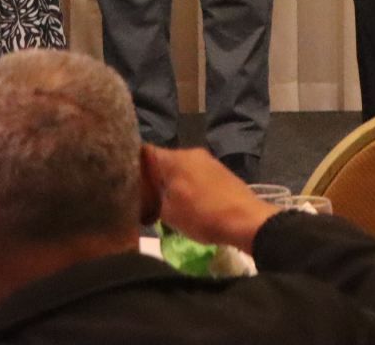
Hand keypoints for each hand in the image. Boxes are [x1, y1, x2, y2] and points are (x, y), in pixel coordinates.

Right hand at [143, 146, 277, 251]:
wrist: (247, 221)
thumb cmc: (204, 215)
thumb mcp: (168, 214)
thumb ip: (151, 201)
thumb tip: (143, 198)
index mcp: (174, 158)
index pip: (144, 153)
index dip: (132, 167)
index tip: (127, 183)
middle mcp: (191, 153)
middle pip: (163, 161)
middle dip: (153, 179)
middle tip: (145, 199)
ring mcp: (208, 162)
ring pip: (181, 170)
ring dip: (172, 185)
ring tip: (166, 205)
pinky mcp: (221, 173)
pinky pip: (196, 176)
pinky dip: (188, 187)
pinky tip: (189, 205)